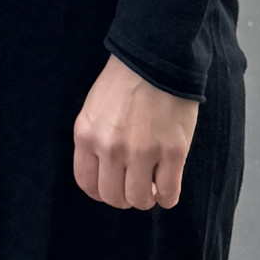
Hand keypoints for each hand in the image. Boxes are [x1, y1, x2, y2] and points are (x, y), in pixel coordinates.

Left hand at [73, 55, 198, 209]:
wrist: (155, 59)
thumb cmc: (123, 81)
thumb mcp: (94, 109)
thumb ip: (95, 141)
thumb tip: (106, 174)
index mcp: (86, 135)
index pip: (87, 183)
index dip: (101, 191)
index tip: (112, 187)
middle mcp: (110, 148)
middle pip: (113, 197)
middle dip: (124, 197)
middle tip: (134, 186)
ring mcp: (141, 153)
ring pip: (140, 200)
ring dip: (146, 198)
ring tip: (151, 185)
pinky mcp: (172, 154)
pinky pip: (168, 194)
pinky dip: (167, 197)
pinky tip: (166, 187)